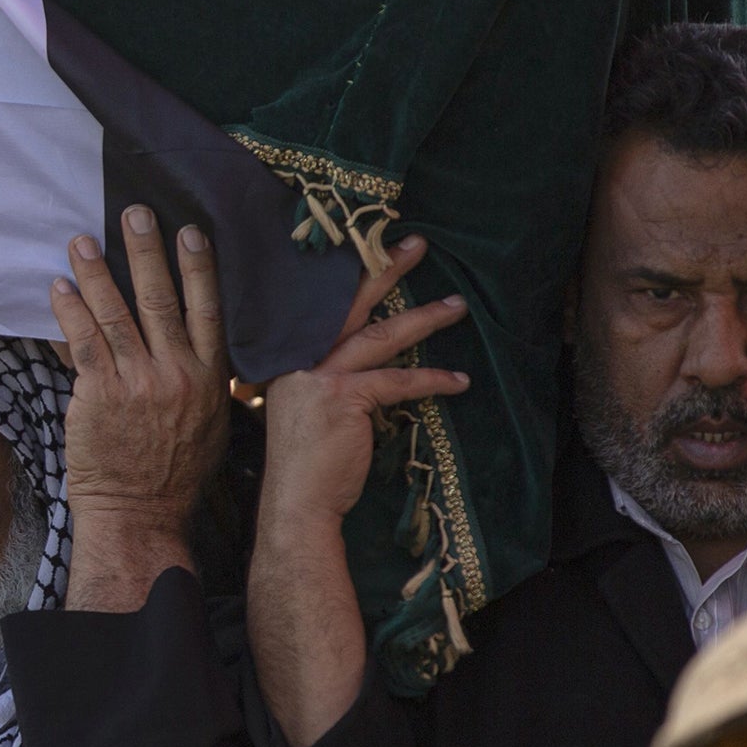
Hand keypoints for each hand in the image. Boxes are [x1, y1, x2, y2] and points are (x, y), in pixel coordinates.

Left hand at [52, 205, 229, 540]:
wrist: (141, 515)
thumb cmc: (175, 474)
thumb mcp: (210, 424)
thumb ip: (203, 379)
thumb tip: (193, 342)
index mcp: (210, 378)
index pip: (208, 311)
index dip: (199, 268)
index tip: (190, 232)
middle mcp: (177, 374)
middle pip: (161, 300)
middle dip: (146, 252)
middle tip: (135, 214)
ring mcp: (137, 383)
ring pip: (115, 314)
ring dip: (97, 272)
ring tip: (82, 240)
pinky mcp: (99, 395)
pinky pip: (82, 342)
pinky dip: (70, 311)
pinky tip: (59, 287)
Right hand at [257, 235, 470, 531]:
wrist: (297, 504)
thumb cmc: (308, 463)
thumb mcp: (308, 409)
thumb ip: (327, 379)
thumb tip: (370, 362)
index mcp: (288, 355)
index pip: (324, 306)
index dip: (352, 275)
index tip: (377, 247)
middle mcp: (298, 357)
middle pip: (349, 302)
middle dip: (384, 268)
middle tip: (415, 243)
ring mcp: (319, 375)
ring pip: (380, 334)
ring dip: (423, 317)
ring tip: (456, 305)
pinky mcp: (344, 398)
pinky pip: (397, 380)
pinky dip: (432, 379)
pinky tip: (458, 379)